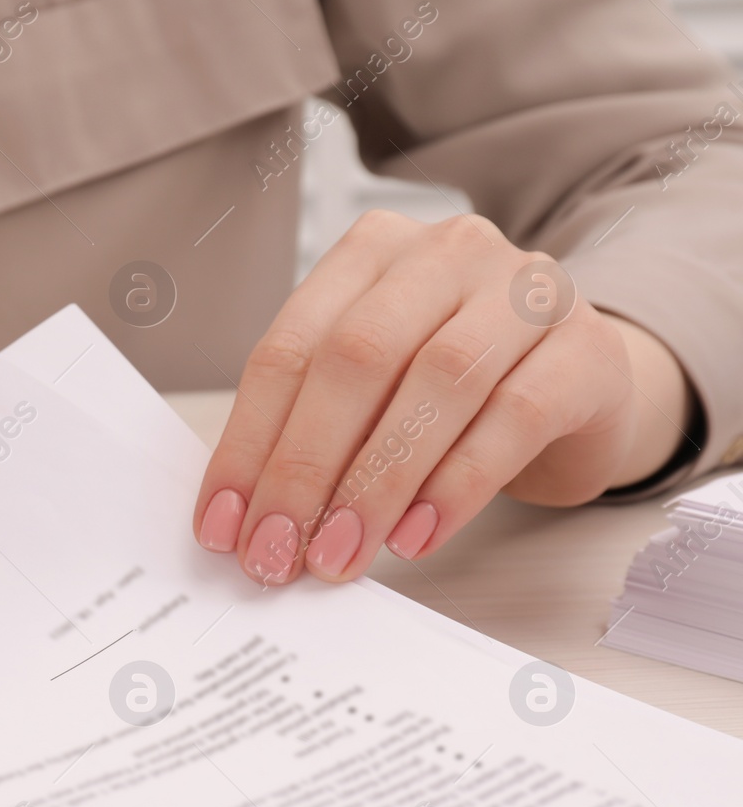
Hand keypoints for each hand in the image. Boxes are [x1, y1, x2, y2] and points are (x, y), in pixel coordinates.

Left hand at [192, 210, 690, 586]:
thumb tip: (248, 516)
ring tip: (338, 554)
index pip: (290, 348)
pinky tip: (416, 538)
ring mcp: (525, 292)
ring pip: (436, 382)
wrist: (584, 388)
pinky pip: (514, 417)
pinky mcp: (585, 351)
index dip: (248, 441)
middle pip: (356, 357)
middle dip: (304, 467)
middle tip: (277, 548)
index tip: (221, 523)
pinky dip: (455, 486)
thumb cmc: (458, 390)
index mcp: (372, 252)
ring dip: (375, 484)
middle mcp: (447, 254)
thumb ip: (314, 428)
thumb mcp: (375, 391)